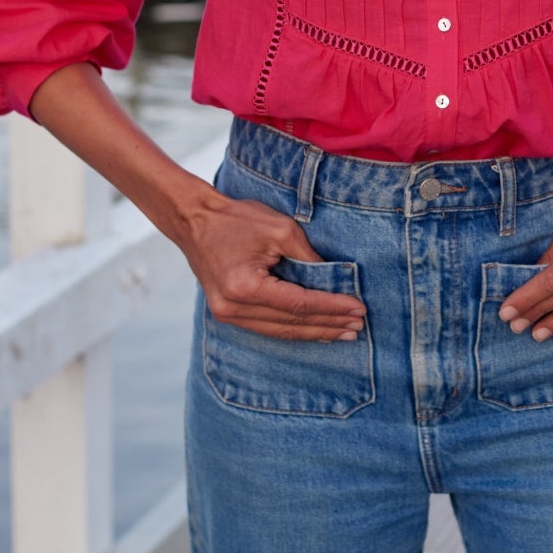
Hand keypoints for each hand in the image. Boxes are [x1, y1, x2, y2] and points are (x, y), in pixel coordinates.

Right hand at [183, 191, 366, 341]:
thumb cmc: (236, 219)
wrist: (194, 220)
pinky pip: (266, 327)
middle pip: (291, 324)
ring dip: (314, 332)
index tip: (358, 308)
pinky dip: (293, 329)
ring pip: (280, 331)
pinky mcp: (227, 313)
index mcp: (245, 287)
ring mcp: (227, 314)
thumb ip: (308, 256)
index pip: (299, 304)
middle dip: (328, 325)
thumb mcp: (280, 228)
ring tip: (343, 332)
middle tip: (358, 326)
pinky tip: (314, 330)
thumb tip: (333, 279)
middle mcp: (233, 308)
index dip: (331, 307)